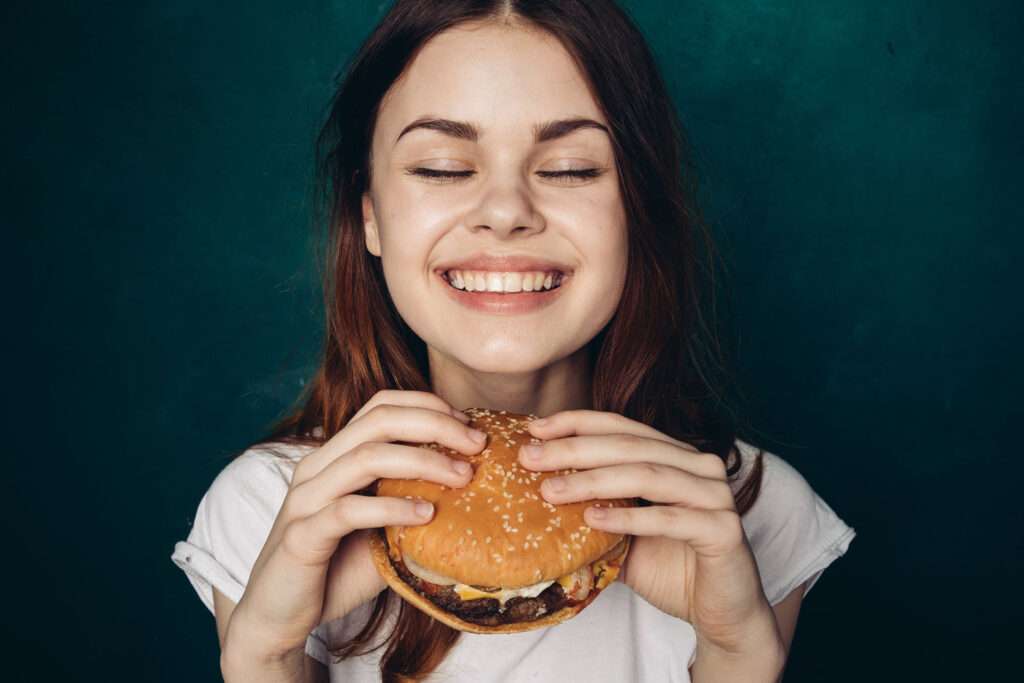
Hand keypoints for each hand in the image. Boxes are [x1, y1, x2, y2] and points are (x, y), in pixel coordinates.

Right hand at [225, 390, 484, 658]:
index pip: (380, 406)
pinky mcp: (301, 536)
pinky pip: (349, 510)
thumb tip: (472, 489)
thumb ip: (414, 503)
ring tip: (463, 477)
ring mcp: (305, 499)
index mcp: (334, 456)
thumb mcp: (384, 529)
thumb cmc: (336, 569)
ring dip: (423, 462)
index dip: (426, 405)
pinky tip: (427, 515)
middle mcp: (316, 467)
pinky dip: (393, 507)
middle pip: (379, 421)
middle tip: (477, 443)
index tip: (469, 424)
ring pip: (366, 458)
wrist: (280, 617)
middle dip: (435, 425)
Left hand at [518, 410, 781, 655]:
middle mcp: (699, 466)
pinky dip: (628, 517)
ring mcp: (716, 495)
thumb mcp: (621, 533)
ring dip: (593, 481)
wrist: (721, 613)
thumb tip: (535, 489)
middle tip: (529, 458)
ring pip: (647, 475)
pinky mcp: (724, 529)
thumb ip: (593, 508)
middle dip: (573, 450)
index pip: (621, 426)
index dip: (576, 423)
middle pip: (629, 446)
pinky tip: (593, 520)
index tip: (533, 428)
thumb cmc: (670, 568)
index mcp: (675, 456)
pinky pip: (670, 518)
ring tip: (551, 491)